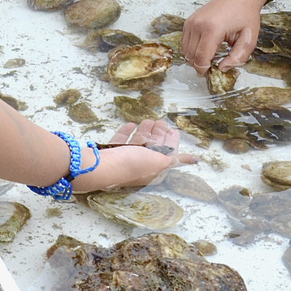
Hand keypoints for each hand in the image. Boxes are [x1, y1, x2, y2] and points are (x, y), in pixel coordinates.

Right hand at [72, 119, 196, 191]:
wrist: (101, 166)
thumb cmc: (132, 164)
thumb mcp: (158, 162)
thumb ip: (172, 159)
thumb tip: (188, 160)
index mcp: (153, 171)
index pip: (167, 155)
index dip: (173, 143)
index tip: (175, 131)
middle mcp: (140, 166)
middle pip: (153, 148)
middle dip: (159, 135)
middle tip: (163, 122)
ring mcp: (124, 159)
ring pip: (138, 143)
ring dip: (145, 132)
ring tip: (149, 120)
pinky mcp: (111, 153)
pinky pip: (121, 141)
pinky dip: (127, 132)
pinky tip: (130, 124)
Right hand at [182, 0, 269, 72]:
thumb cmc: (245, 15)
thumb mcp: (248, 39)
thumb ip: (237, 58)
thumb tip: (222, 69)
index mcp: (212, 29)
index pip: (201, 57)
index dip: (204, 70)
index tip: (211, 74)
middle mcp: (198, 24)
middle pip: (190, 56)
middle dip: (200, 65)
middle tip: (213, 65)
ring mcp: (191, 22)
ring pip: (185, 50)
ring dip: (195, 58)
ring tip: (210, 56)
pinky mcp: (189, 21)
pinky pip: (184, 42)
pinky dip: (191, 49)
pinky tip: (205, 48)